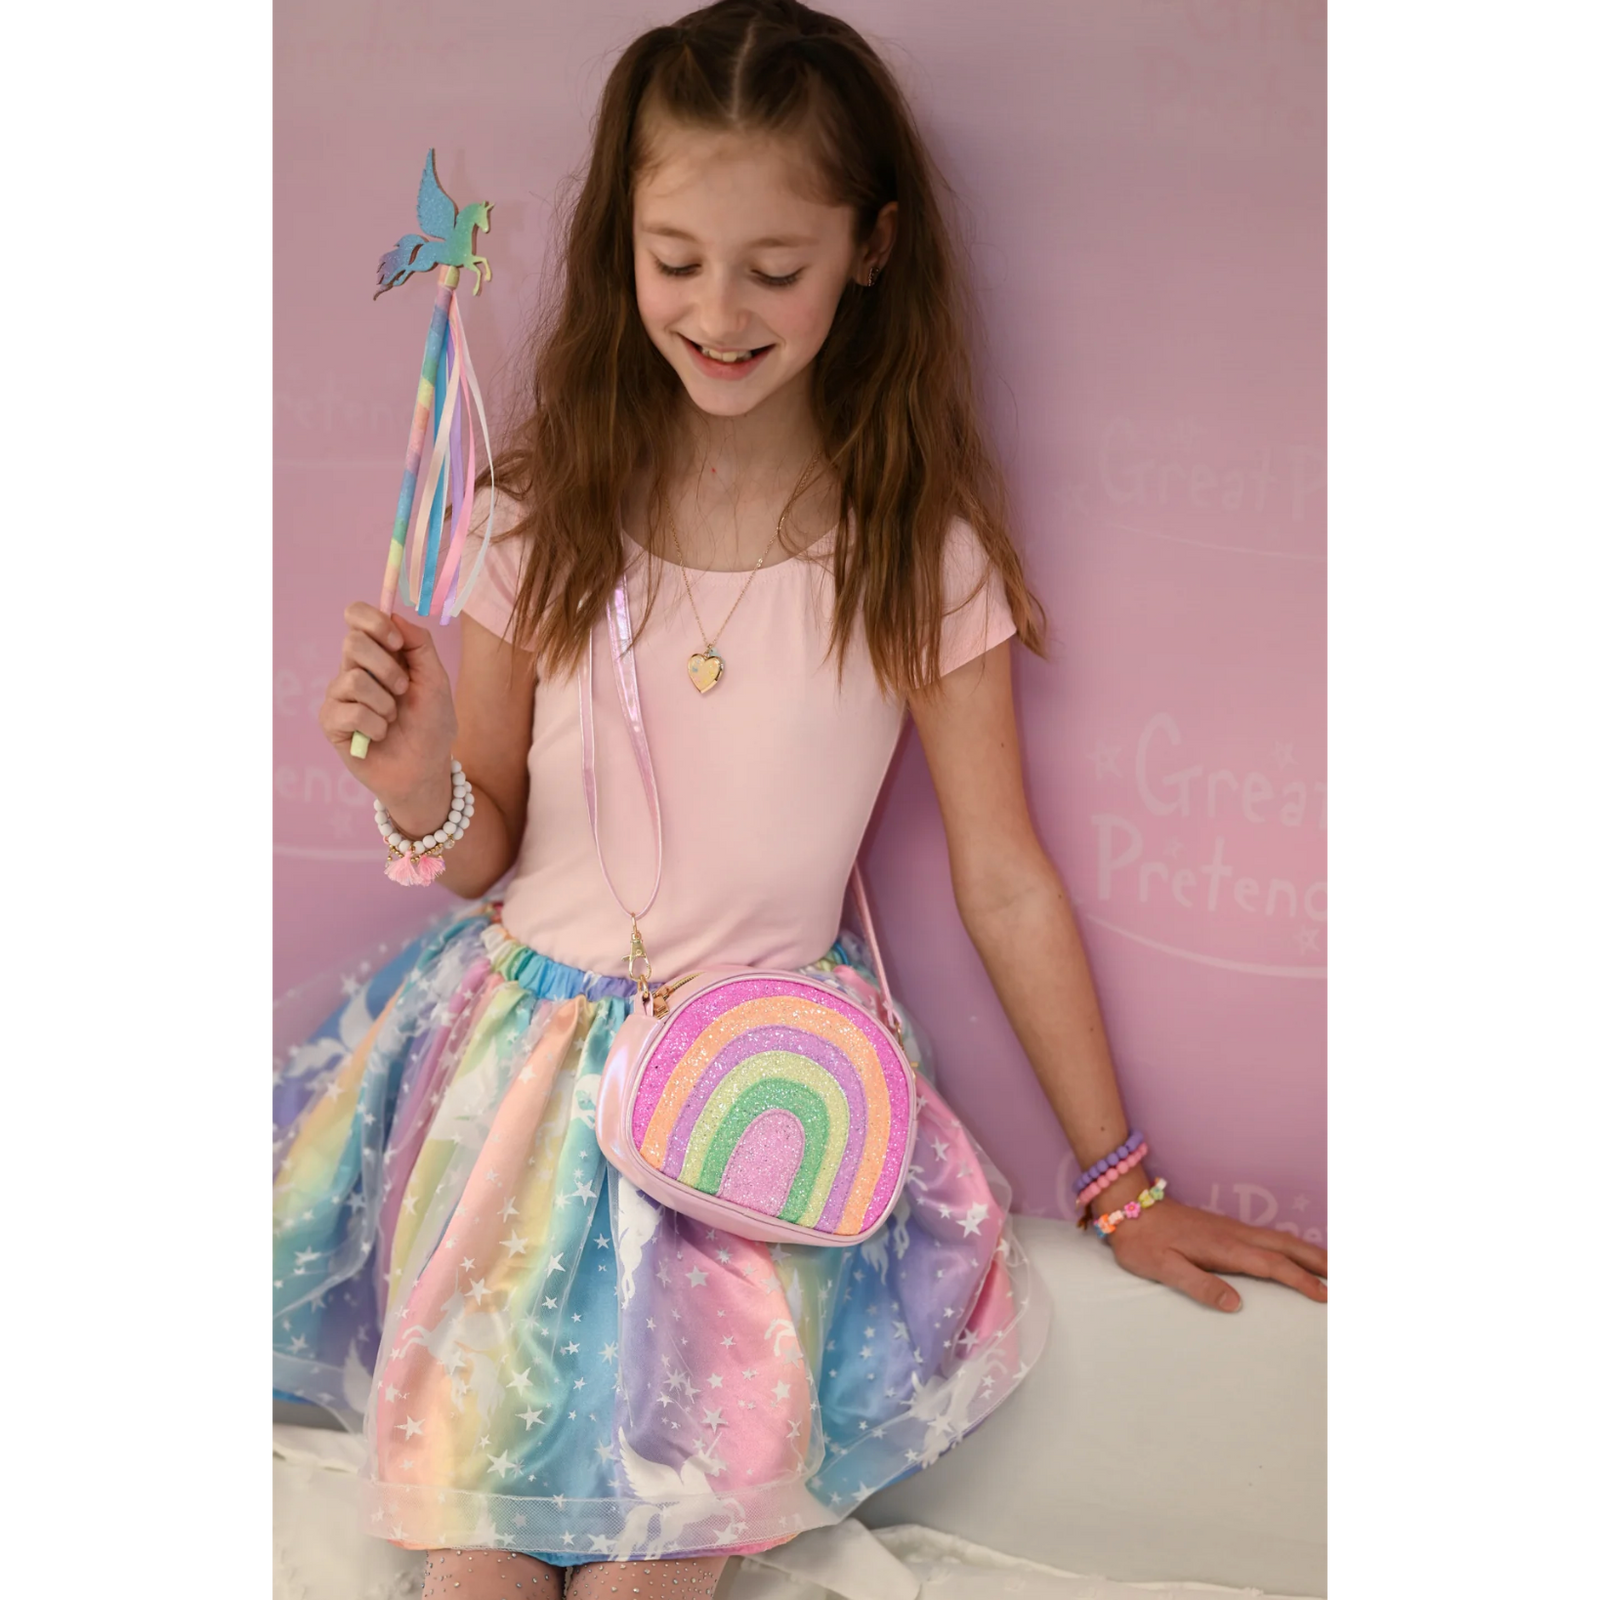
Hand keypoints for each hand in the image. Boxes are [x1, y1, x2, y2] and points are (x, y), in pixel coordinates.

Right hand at [319, 605, 457, 814]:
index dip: (373, 621)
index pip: (356, 615)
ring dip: (385, 703)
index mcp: (378, 653)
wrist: (425, 769)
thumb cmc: (431, 725)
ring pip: (353, 679)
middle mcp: (354, 669)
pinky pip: (349, 711)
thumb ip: (420, 645)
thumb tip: (395, 616)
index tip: (397, 644)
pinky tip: (379, 735)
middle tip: (404, 690)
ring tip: (393, 719)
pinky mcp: (331, 722)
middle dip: (388, 668)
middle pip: (353, 642)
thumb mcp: (436, 680)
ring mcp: (340, 696)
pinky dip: (375, 725)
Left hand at [1106, 1193, 1330, 1312]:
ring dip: (1308, 1251)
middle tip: (1340, 1278)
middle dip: (1318, 1260)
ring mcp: (1230, 1228)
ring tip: (1331, 1266)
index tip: (1325, 1296)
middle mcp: (1233, 1234)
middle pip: (1286, 1246)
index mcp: (1223, 1247)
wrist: (1127, 1207)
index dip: (1300, 1280)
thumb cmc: (1142, 1242)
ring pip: (1279, 1238)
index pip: (1272, 1266)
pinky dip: (1291, 1246)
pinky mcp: (1224, 1228)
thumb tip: (1236, 1305)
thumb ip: (1199, 1285)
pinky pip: (1268, 1236)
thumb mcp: (1164, 1268)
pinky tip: (1294, 1253)